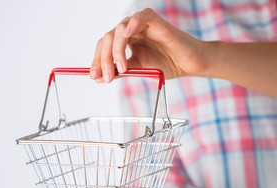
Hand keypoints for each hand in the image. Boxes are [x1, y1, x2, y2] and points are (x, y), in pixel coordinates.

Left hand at [90, 8, 208, 82]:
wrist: (187, 64)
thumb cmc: (166, 64)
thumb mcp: (137, 70)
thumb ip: (119, 71)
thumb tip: (98, 77)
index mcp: (124, 41)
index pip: (104, 47)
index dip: (97, 61)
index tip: (94, 77)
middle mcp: (129, 31)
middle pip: (107, 39)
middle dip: (104, 60)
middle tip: (107, 77)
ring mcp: (141, 25)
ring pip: (118, 31)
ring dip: (116, 51)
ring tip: (122, 69)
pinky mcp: (154, 21)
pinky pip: (140, 17)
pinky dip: (132, 25)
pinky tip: (127, 36)